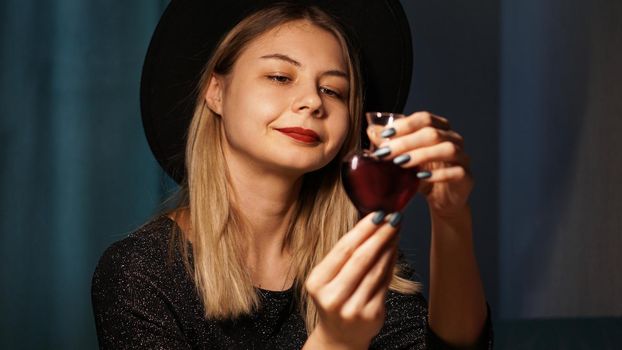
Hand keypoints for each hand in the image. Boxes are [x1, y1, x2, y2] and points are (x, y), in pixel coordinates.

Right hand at [304, 211, 400, 348]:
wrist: (340, 337)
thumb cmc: (335, 299)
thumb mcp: (328, 278)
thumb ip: (345, 255)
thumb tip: (371, 222)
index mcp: (317, 282)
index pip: (343, 250)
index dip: (362, 230)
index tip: (378, 214)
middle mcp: (332, 297)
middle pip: (361, 259)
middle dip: (380, 235)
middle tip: (394, 218)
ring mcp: (352, 308)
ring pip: (376, 270)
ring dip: (389, 247)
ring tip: (396, 230)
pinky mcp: (371, 315)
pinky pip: (384, 283)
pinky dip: (391, 264)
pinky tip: (394, 250)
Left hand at [368, 111, 472, 216]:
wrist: (441, 200)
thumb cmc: (422, 175)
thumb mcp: (403, 159)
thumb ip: (390, 145)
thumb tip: (371, 130)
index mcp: (439, 128)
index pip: (424, 118)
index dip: (404, 124)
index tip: (384, 135)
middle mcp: (453, 139)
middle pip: (433, 133)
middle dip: (406, 142)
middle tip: (385, 153)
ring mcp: (462, 157)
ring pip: (447, 149)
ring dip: (421, 155)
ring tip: (401, 163)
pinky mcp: (466, 177)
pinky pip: (456, 171)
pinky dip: (437, 174)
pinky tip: (420, 178)